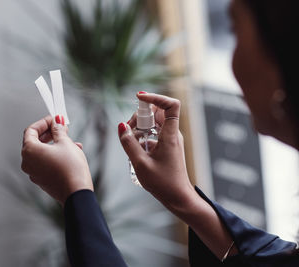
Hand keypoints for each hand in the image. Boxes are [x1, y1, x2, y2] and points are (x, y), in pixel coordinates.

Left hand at [21, 115, 92, 204]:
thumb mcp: (65, 143)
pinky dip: (55, 155)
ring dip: (55, 144)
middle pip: (35, 141)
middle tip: (62, 128)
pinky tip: (70, 153)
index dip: (44, 122)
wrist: (76, 192)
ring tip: (71, 142)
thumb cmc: (70, 169)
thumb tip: (57, 123)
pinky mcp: (42, 180)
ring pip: (42, 152)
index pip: (31, 130)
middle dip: (50, 133)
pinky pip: (45, 163)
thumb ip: (58, 130)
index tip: (54, 119)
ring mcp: (34, 173)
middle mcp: (28, 162)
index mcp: (29, 151)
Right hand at [118, 92, 195, 211]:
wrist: (178, 198)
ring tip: (130, 140)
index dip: (156, 97)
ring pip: (155, 122)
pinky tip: (135, 149)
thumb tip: (121, 126)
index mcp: (170, 135)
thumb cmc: (162, 184)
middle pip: (158, 111)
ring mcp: (170, 139)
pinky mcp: (167, 146)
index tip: (139, 97)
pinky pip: (154, 133)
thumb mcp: (140, 164)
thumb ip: (129, 143)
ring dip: (140, 126)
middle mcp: (172, 134)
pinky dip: (143, 135)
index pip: (170, 105)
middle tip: (129, 129)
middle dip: (141, 115)